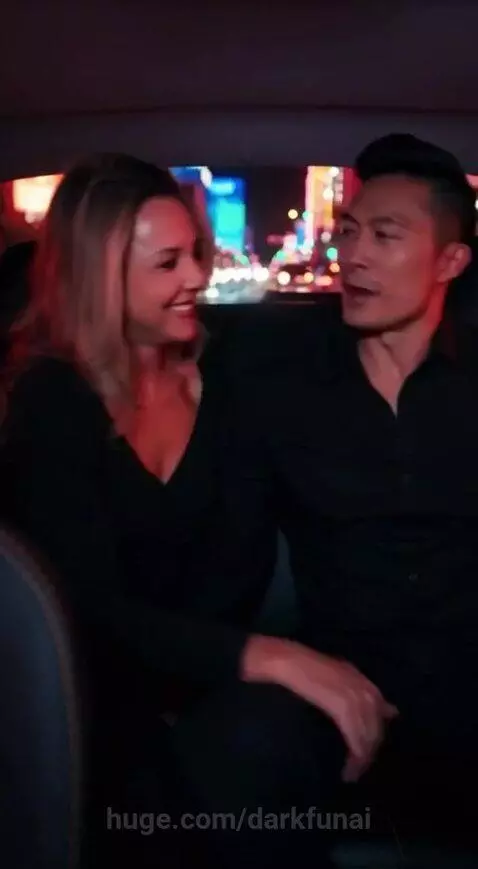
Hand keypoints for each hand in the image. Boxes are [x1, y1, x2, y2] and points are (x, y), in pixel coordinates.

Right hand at [242, 635, 397, 781]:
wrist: (292, 662)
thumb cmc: (312, 670)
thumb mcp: (345, 679)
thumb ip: (364, 696)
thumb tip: (391, 711)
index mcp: (367, 685)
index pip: (382, 717)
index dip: (375, 738)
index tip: (366, 754)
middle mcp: (367, 692)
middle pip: (376, 730)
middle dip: (370, 752)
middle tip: (358, 770)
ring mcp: (356, 699)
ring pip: (367, 737)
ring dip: (362, 759)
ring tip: (352, 773)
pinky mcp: (343, 708)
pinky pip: (355, 738)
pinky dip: (355, 756)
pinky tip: (349, 769)